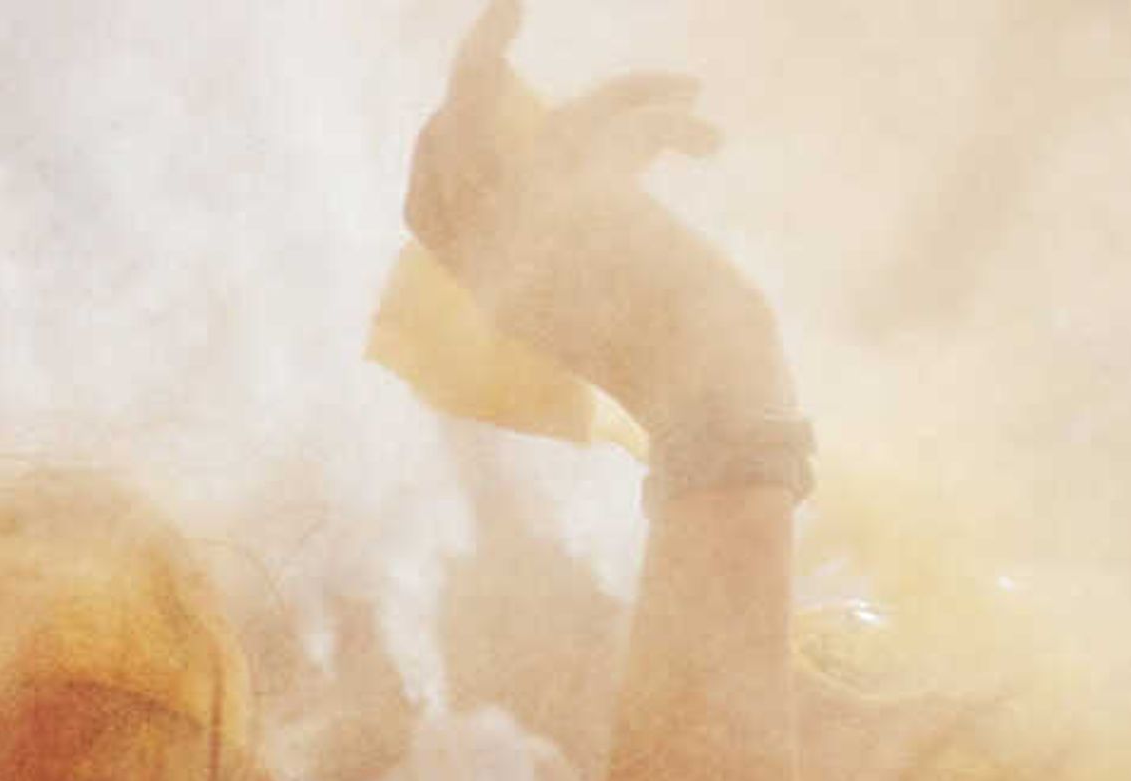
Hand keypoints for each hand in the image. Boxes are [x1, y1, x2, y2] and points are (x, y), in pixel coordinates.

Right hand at [403, 0, 788, 435]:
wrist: (701, 391)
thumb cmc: (660, 361)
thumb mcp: (585, 305)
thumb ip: (553, 247)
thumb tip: (567, 156)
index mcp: (483, 286)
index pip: (424, 204)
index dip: (442, 142)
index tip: (474, 101)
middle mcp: (490, 253)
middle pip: (454, 135)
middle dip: (479, 63)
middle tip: (507, 9)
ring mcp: (529, 224)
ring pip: (551, 117)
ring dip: (630, 95)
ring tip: (687, 92)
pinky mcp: (583, 197)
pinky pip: (617, 122)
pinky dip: (667, 120)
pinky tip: (707, 141)